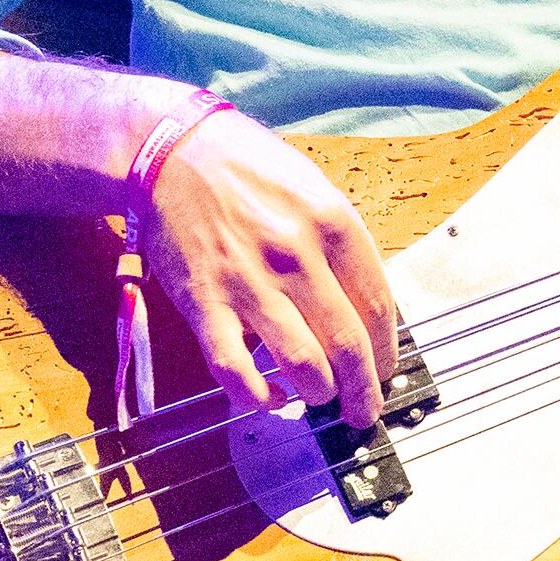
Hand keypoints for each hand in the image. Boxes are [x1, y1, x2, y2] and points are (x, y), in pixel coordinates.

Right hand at [142, 113, 398, 428]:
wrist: (172, 150)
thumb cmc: (247, 166)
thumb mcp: (312, 187)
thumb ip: (340, 242)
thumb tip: (364, 301)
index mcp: (333, 224)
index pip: (377, 305)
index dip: (387, 349)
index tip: (386, 370)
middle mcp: (297, 256)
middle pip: (347, 343)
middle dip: (362, 389)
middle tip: (365, 410)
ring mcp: (249, 282)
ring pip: (302, 363)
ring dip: (318, 393)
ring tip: (320, 399)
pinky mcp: (204, 303)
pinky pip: (234, 369)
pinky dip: (256, 397)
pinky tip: (270, 401)